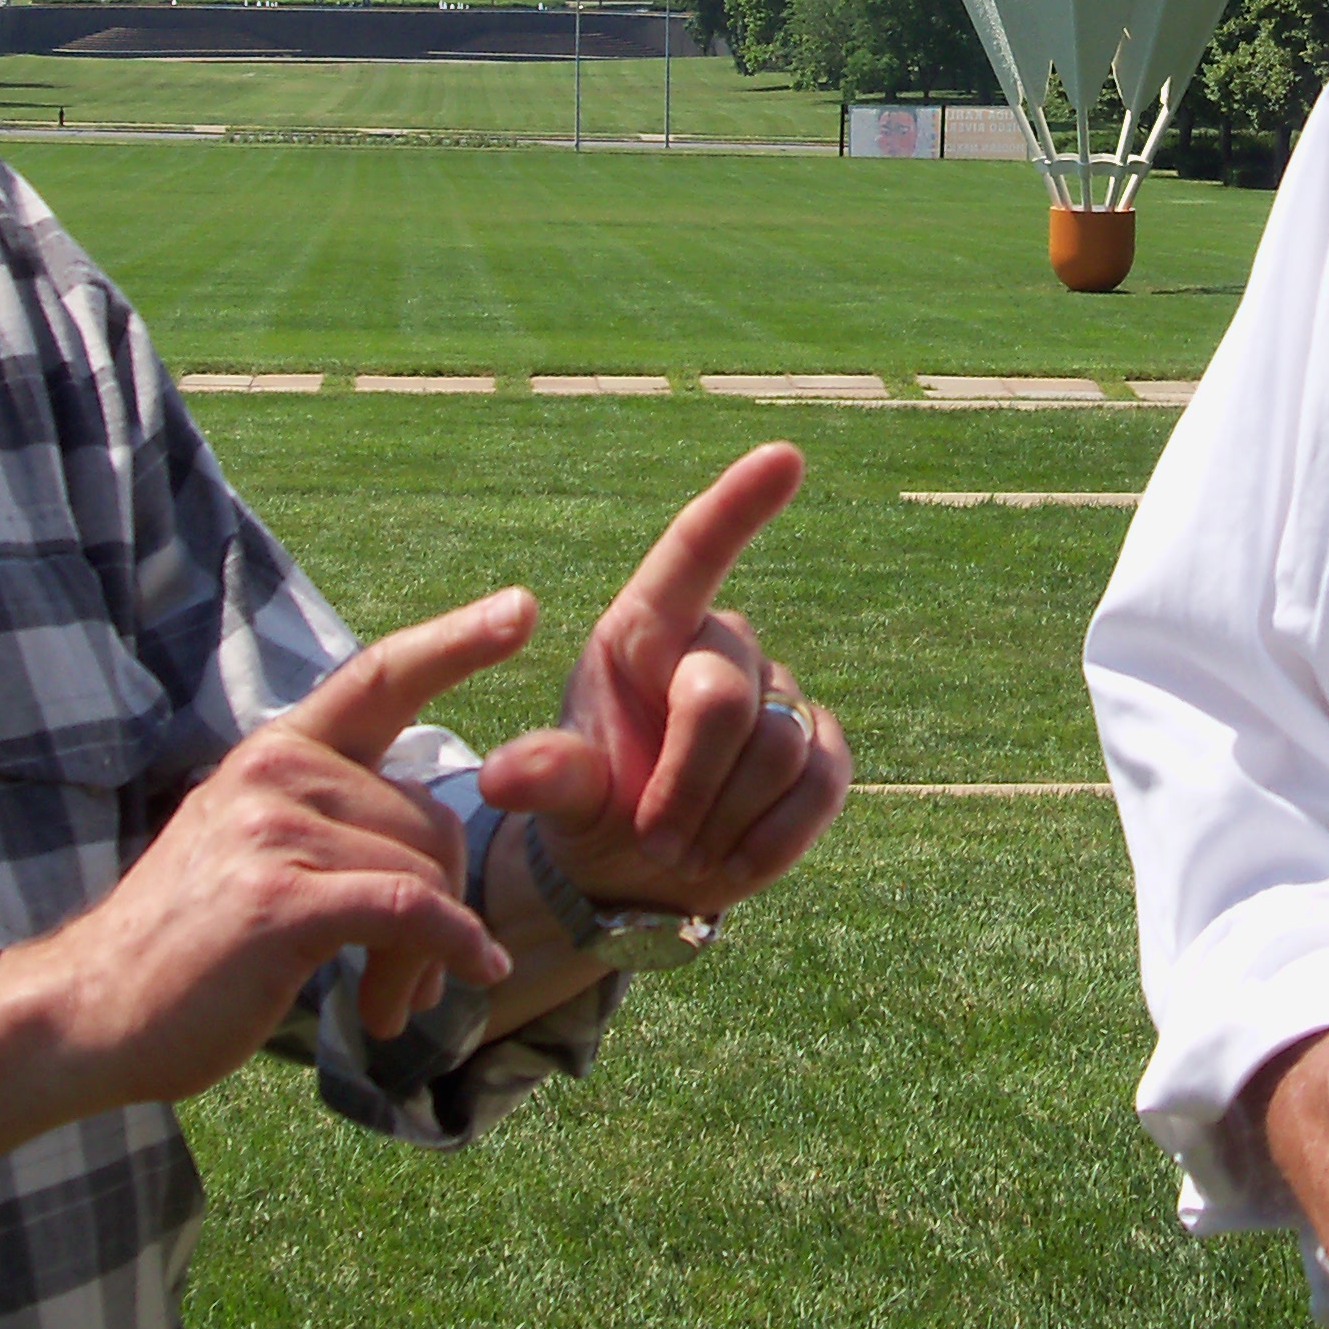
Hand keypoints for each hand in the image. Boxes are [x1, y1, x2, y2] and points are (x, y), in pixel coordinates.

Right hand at [0, 589, 540, 1111]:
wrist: (86, 1013)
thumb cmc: (188, 946)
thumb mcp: (255, 851)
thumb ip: (333, 823)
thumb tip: (431, 848)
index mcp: (275, 751)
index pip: (378, 678)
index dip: (454, 641)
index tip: (523, 608)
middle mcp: (275, 772)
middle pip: (433, 814)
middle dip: (444, 902)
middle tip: (414, 983)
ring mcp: (272, 830)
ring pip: (425, 870)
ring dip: (430, 954)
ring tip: (392, 1004)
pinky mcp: (278, 899)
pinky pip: (409, 909)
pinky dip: (452, 947)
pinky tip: (472, 976)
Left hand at [475, 441, 851, 919]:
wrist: (645, 872)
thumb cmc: (595, 806)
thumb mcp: (560, 793)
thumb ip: (545, 777)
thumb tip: (505, 776)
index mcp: (644, 630)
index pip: (695, 552)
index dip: (738, 504)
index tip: (784, 455)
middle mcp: (716, 646)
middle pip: (722, 698)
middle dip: (687, 782)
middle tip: (653, 843)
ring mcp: (778, 693)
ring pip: (777, 748)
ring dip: (725, 820)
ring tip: (684, 854)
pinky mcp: (822, 745)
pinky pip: (823, 782)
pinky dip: (777, 837)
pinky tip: (739, 862)